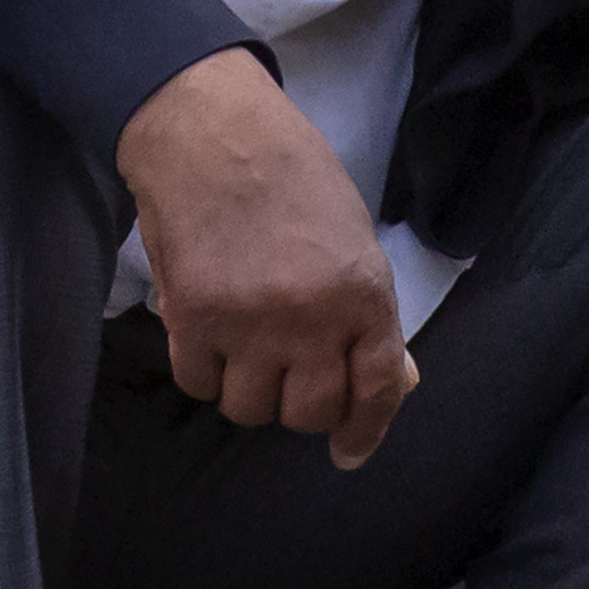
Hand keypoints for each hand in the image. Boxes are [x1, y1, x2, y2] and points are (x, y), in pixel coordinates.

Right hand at [114, 47, 416, 469]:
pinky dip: (204, 372)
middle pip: (308, 412)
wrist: (213, 135)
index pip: (376, 388)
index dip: (364, 430)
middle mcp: (313, 318)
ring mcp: (250, 324)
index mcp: (365, 293)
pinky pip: (199, 384)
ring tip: (244, 349)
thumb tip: (395, 381)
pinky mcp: (193, 320)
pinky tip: (208, 337)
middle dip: (299, 406)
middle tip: (287, 375)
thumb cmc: (293, 177)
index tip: (348, 452)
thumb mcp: (354, 239)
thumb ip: (369, 314)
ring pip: (249, 408)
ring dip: (248, 391)